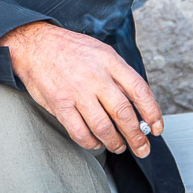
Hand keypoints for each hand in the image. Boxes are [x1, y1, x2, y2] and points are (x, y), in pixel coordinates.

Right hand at [0, 22, 162, 157]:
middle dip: (137, 137)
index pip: (139, 90)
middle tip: (142, 148)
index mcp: (109, 60)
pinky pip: (80, 132)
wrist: (35, 44)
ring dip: (115, 143)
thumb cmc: (70, 49)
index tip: (157, 128)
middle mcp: (95, 76)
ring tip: (118, 146)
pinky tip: (95, 143)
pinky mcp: (60, 104)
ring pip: (104, 127)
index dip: (153, 113)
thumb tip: (138, 105)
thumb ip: (118, 75)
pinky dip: (91, 143)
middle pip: (124, 114)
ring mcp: (77, 91)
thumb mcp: (100, 51)